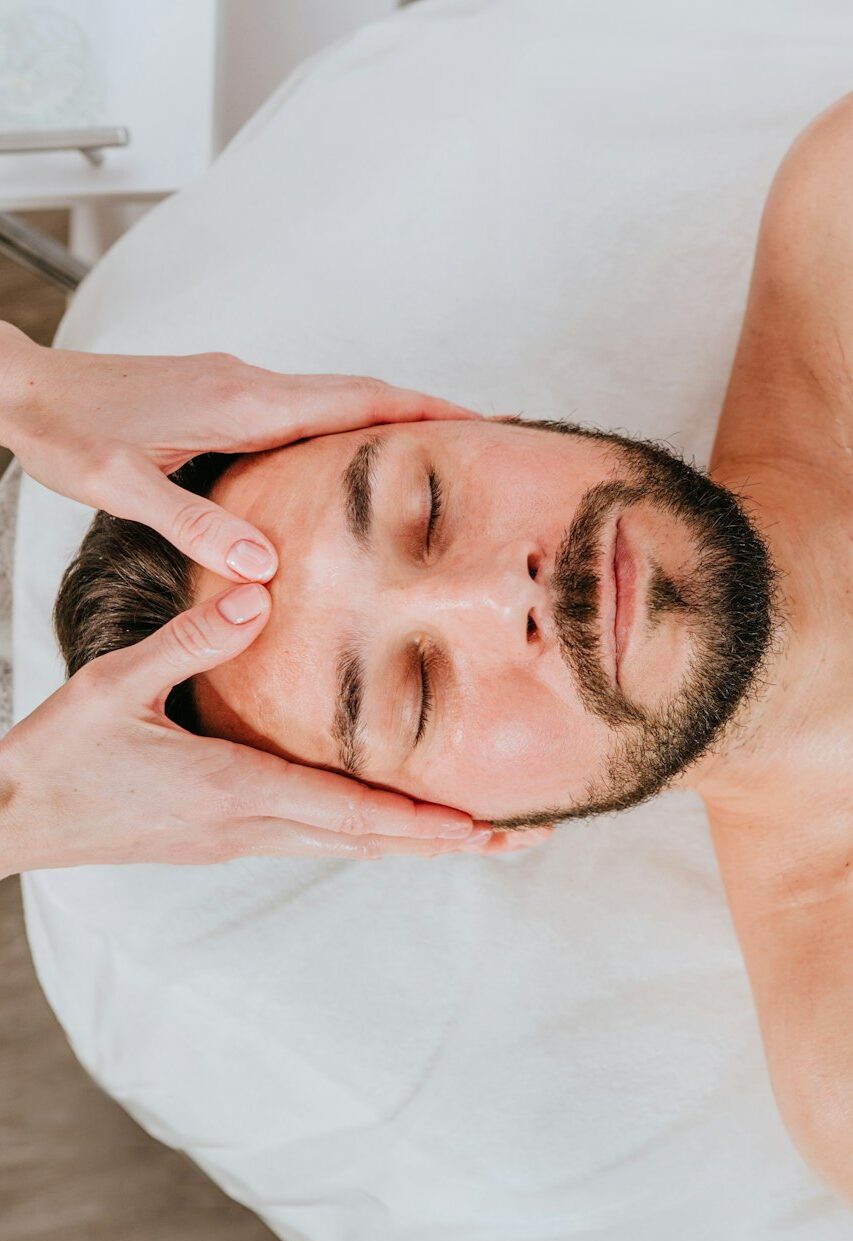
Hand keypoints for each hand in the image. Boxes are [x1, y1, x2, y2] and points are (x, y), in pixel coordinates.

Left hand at [0, 321, 475, 580]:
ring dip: (385, 415)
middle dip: (423, 409)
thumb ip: (195, 523)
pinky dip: (342, 421)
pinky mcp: (219, 393)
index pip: (353, 400)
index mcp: (241, 404)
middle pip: (357, 392)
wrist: (25, 387)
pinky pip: (301, 404)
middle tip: (479, 432)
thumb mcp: (123, 488)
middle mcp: (247, 385)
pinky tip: (346, 453)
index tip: (477, 418)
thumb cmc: (69, 432)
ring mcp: (235, 384)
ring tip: (432, 445)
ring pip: (330, 396)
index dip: (420, 409)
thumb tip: (263, 567)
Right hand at [0, 583, 551, 875]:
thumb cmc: (58, 755)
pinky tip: (391, 824)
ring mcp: (237, 841)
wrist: (10, 820)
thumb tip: (256, 595)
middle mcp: (247, 826)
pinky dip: (369, 836)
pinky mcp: (223, 839)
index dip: (419, 822)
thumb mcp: (115, 685)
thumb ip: (190, 640)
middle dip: (445, 843)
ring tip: (478, 836)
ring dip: (414, 844)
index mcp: (231, 789)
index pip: (346, 811)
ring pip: (347, 848)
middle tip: (520, 838)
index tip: (482, 827)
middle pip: (367, 842)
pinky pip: (316, 840)